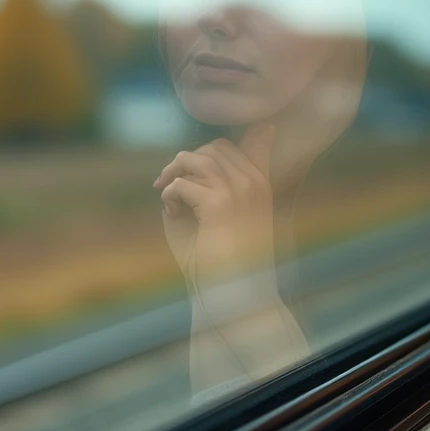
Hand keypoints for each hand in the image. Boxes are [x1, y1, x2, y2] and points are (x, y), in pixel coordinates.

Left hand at [155, 124, 276, 289]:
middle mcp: (254, 183)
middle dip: (188, 159)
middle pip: (216, 148)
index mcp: (263, 185)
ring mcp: (238, 191)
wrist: (233, 289)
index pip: (253, 140)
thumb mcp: (223, 213)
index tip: (199, 157)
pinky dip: (170, 195)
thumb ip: (213, 183)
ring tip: (166, 192)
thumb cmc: (224, 256)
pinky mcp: (217, 204)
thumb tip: (189, 159)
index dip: (225, 142)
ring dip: (174, 172)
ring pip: (197, 159)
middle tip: (168, 181)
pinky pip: (182, 184)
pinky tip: (173, 213)